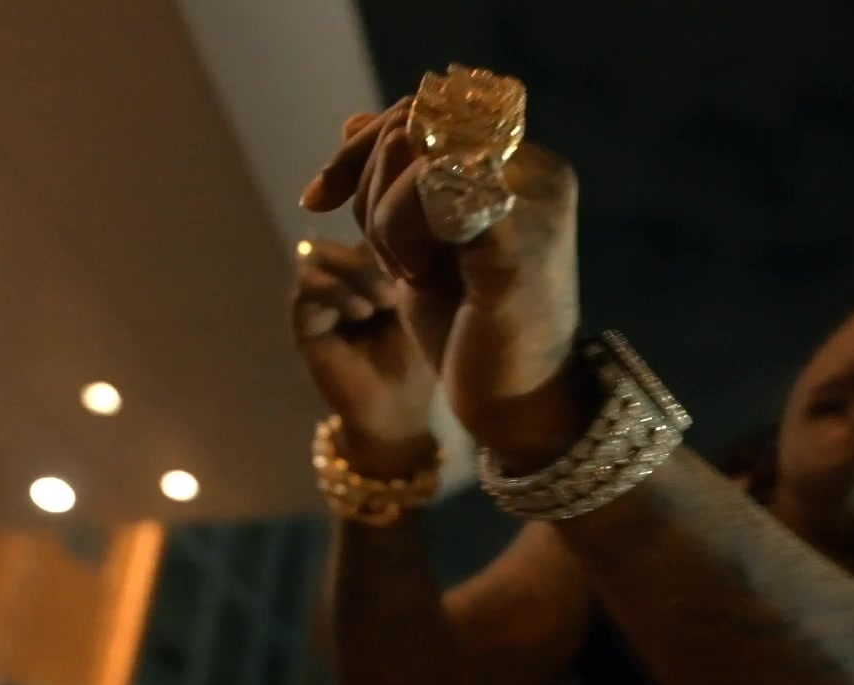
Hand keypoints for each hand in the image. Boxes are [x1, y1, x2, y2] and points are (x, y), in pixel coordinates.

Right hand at [291, 238, 437, 477]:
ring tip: (382, 302)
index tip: (419, 253)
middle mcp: (342, 272)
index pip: (370, 220)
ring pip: (319, 252)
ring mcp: (319, 294)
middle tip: (401, 282)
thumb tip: (411, 219)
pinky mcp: (303, 319)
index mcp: (373, 262)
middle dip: (374, 250)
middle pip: (338, 232)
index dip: (391, 227)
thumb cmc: (419, 358)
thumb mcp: (425, 301)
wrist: (396, 410)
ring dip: (352, 271)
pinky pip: (304, 286)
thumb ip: (411, 258)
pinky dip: (333, 292)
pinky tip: (361, 313)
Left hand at [301, 102, 595, 472]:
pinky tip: (412, 276)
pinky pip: (429, 190)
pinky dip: (397, 230)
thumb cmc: (471, 330)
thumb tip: (353, 122)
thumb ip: (397, 184)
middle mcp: (537, 169)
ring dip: (381, 214)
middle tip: (372, 249)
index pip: (424, 112)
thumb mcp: (419, 245)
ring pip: (416, 153)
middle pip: (414, 122)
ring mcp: (534, 199)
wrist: (516, 404)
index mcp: (520, 165)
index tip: (316, 197)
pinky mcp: (519, 236)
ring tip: (402, 269)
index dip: (360, 146)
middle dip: (362, 180)